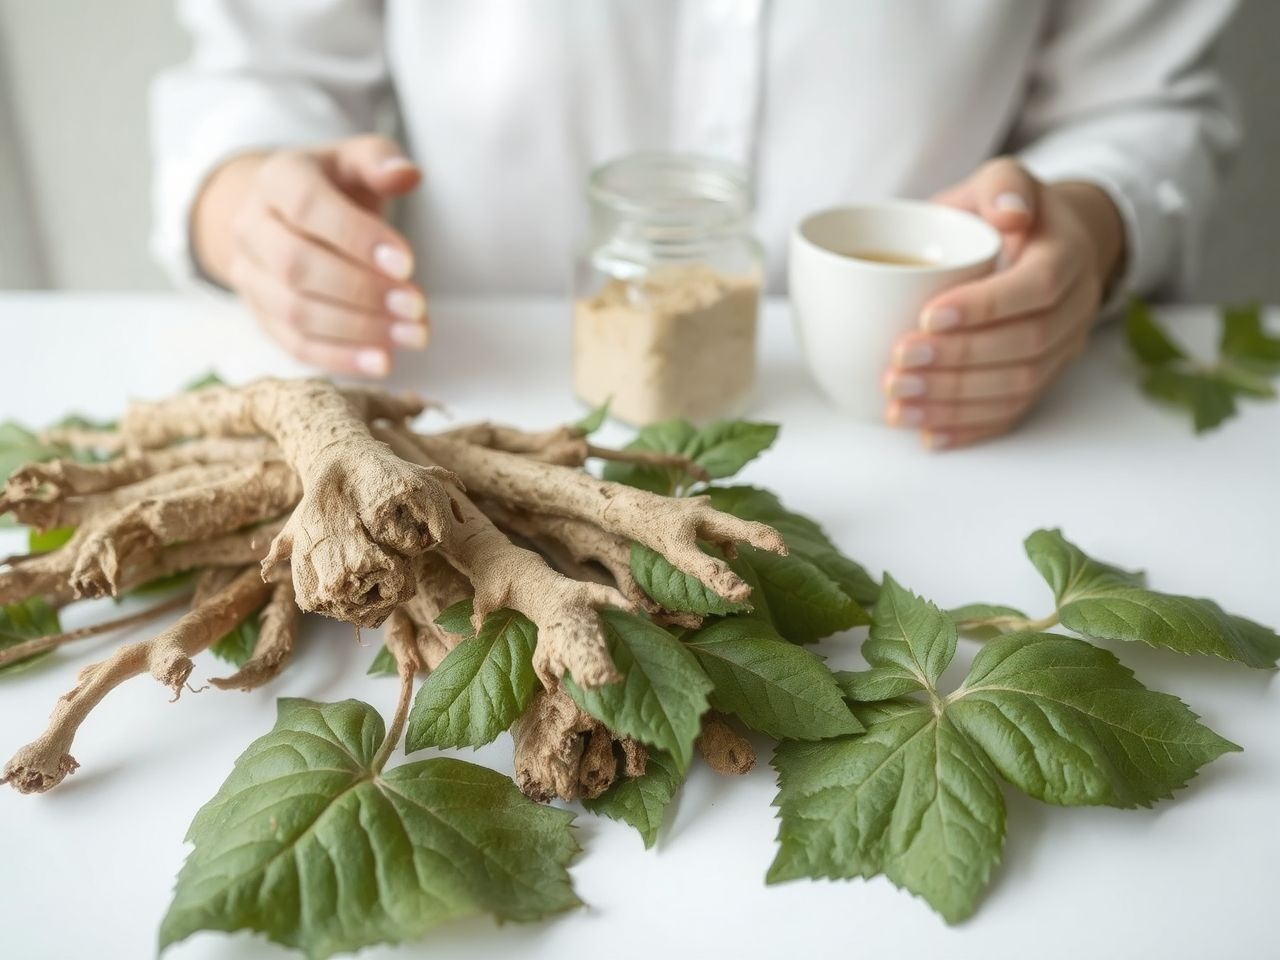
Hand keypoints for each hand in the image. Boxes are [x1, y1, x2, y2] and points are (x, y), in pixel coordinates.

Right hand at [192, 135, 427, 376]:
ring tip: (413, 335)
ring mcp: (250, 277)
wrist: (287, 216)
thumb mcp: (356, 161)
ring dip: (359, 330)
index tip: (408, 264)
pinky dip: (341, 358)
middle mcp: (251, 228)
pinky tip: (383, 361)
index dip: (358, 238)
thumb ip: (379, 161)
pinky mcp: (261, 317)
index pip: (309, 208)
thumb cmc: (335, 187)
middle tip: (416, 306)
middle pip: (297, 266)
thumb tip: (406, 174)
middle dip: (362, 291)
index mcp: (276, 179)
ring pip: (295, 312)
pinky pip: (295, 346)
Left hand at [883, 158, 1125, 447]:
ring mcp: (1062, 349)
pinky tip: (928, 436)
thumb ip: (1002, 184)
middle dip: (958, 361)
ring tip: (898, 403)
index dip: (984, 307)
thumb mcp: (1002, 179)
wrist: (1046, 242)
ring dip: (955, 402)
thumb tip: (1010, 212)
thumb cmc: (1008, 211)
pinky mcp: (1043, 379)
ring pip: (1018, 386)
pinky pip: (1013, 413)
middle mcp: (1074, 307)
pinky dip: (970, 429)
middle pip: (1025, 346)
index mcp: (1066, 255)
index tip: (926, 317)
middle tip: (898, 365)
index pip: (1036, 286)